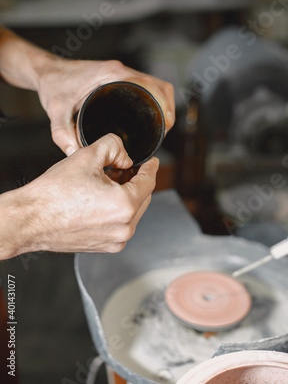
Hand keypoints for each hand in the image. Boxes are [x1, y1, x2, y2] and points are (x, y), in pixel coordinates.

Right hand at [0, 134, 158, 258]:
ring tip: (109, 181)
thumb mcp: (88, 156)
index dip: (150, 166)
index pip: (149, 181)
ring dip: (127, 195)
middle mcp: (124, 228)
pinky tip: (101, 198)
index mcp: (125, 206)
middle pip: (143, 197)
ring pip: (133, 211)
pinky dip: (117, 210)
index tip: (150, 160)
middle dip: (136, 180)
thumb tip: (125, 156)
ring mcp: (115, 241)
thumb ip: (114, 146)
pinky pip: (121, 224)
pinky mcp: (105, 247)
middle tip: (123, 167)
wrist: (30, 219)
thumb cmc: (54, 193)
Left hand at [36, 58, 174, 155]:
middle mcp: (120, 71)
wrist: (47, 71)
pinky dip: (153, 99)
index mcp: (112, 75)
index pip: (151, 85)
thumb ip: (62, 134)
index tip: (166, 124)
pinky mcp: (118, 77)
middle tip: (164, 131)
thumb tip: (75, 154)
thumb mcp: (56, 111)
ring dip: (163, 103)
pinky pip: (145, 86)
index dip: (164, 105)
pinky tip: (148, 116)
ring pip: (155, 85)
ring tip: (161, 126)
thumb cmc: (53, 85)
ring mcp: (121, 73)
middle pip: (159, 86)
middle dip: (168, 108)